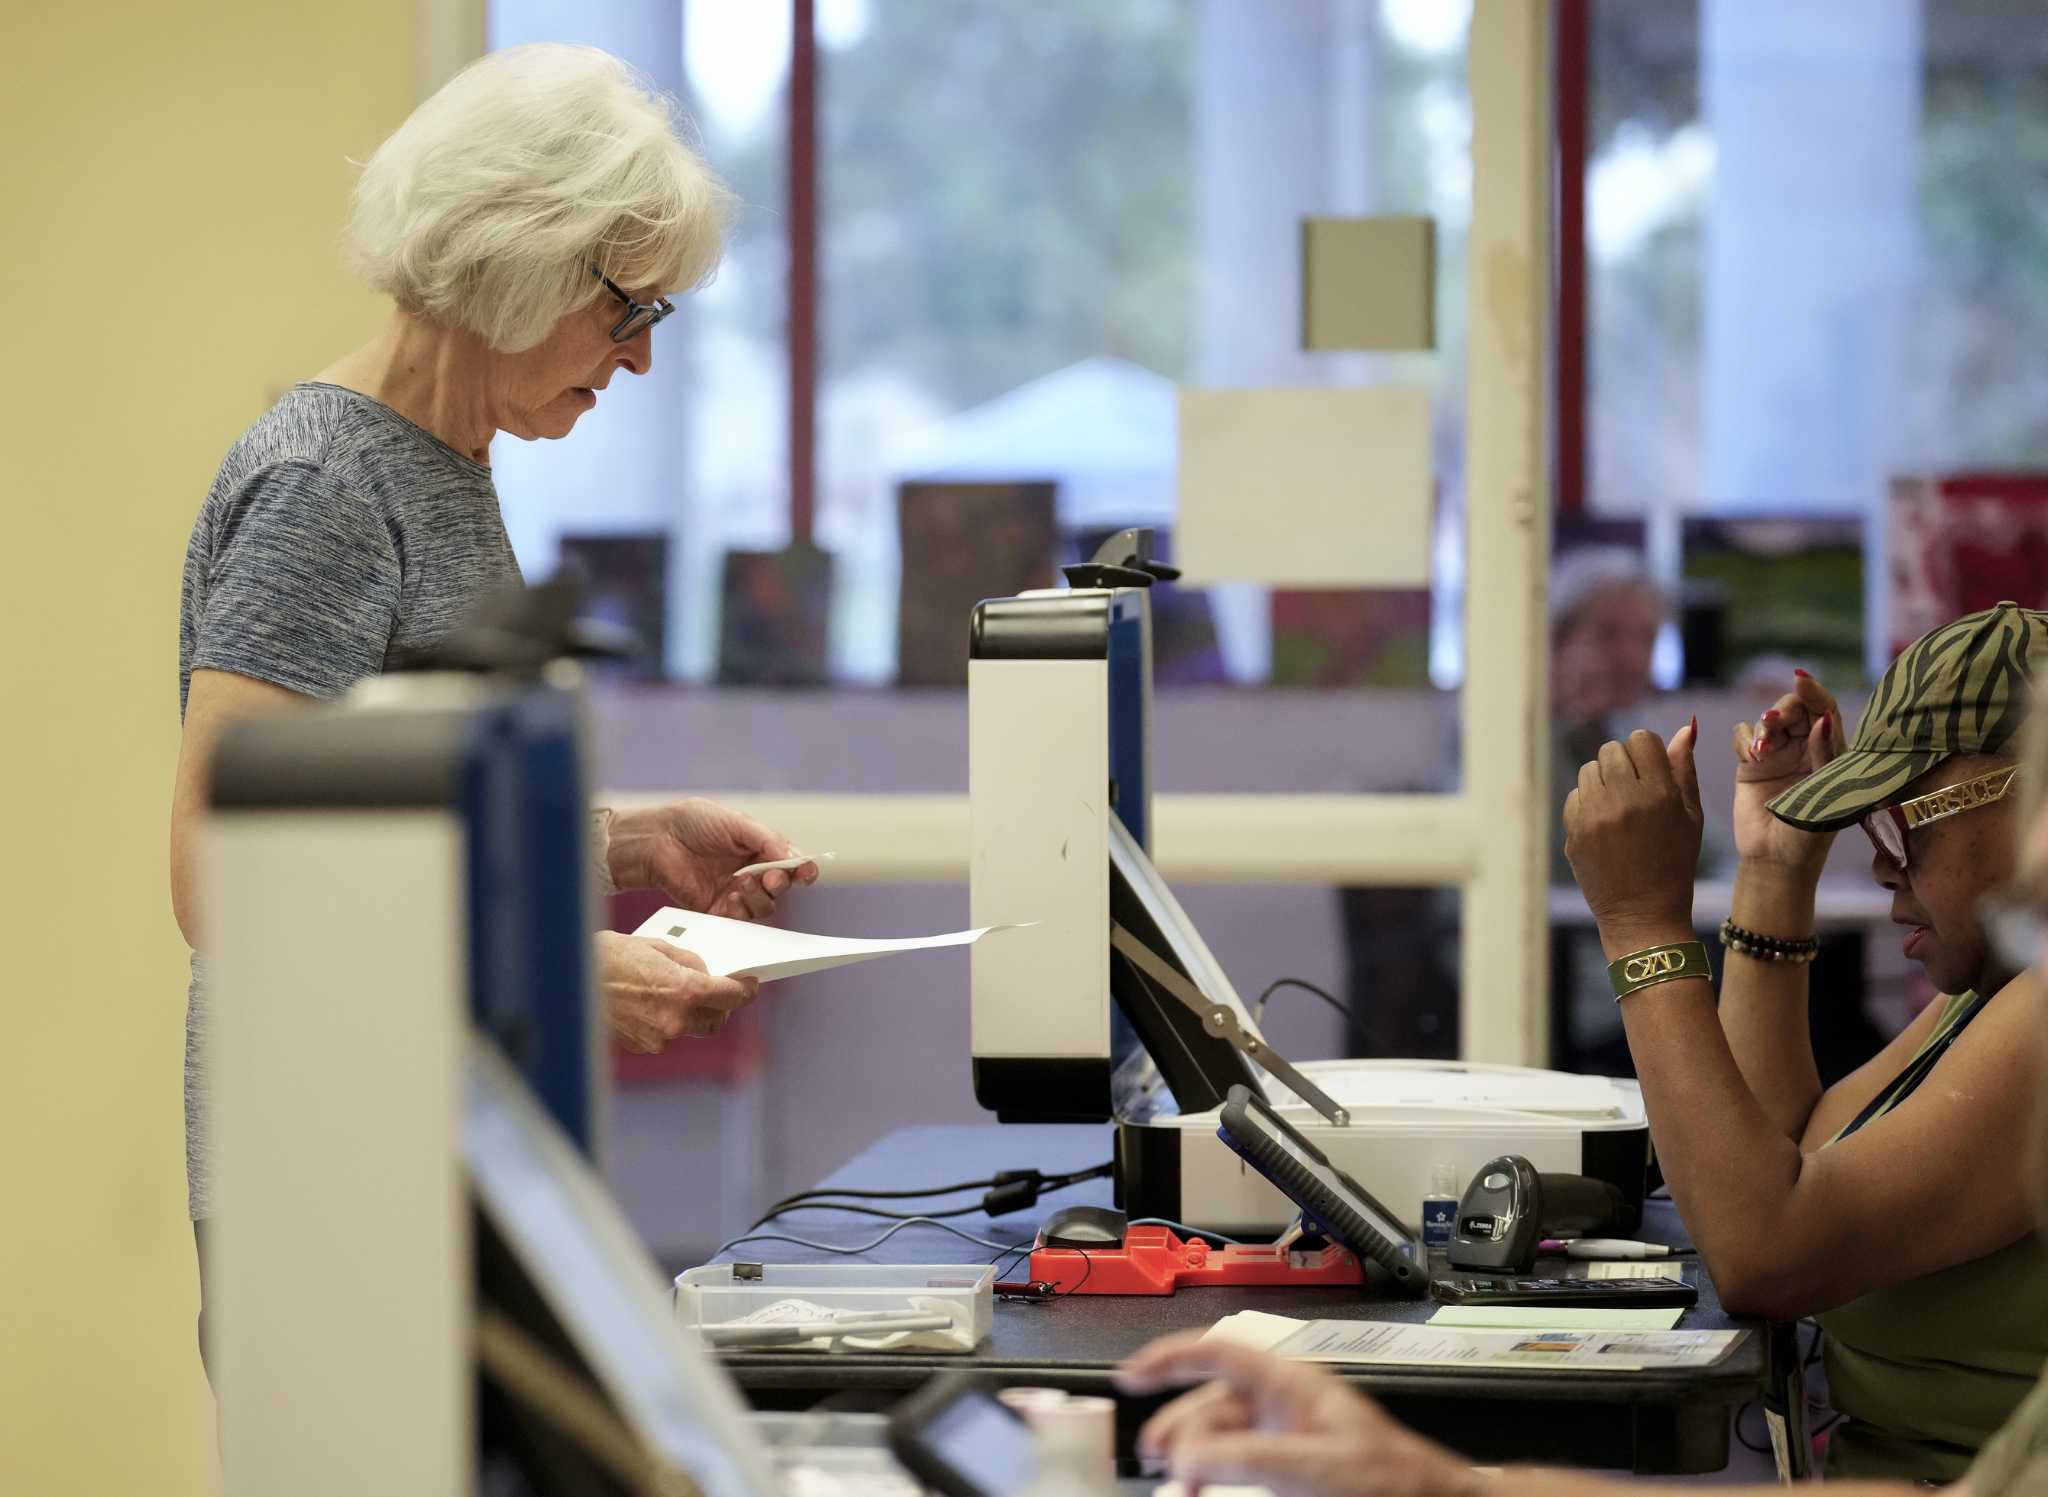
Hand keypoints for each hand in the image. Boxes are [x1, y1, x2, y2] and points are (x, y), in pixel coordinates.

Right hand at [596, 931, 759, 1051]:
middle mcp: (675, 1020)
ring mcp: (658, 1038)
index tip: (750, 985)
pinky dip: (664, 1022)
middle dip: (720, 1007)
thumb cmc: (607, 956)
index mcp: (684, 991)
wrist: (566, 981)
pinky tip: (648, 1004)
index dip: (746, 990)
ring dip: (690, 1015)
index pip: (732, 996)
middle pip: (716, 1021)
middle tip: (716, 992)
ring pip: (689, 1030)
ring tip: (671, 994)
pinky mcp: (641, 1046)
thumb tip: (706, 973)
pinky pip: (664, 1035)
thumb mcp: (655, 947)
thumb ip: (688, 963)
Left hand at [605, 798, 818, 920]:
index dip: (803, 869)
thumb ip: (766, 839)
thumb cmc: (693, 823)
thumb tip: (793, 856)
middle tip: (770, 876)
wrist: (656, 840)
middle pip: (782, 887)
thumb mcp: (735, 822)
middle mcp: (751, 872)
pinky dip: (743, 910)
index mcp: (759, 849)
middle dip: (782, 883)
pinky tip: (732, 897)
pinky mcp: (718, 910)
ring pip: (765, 906)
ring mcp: (735, 892)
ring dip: (761, 896)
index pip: (791, 863)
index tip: (806, 871)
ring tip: (742, 882)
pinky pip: (741, 919)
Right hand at [1117, 1333, 1480, 1496]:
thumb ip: (1251, 1458)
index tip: (1133, 1375)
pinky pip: (1240, 1462)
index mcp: (1290, 1383)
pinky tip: (1204, 1487)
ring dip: (1193, 1455)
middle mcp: (1285, 1402)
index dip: (1169, 1357)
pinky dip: (1215, 1473)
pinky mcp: (1295, 1465)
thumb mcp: (1318, 1466)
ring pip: (1222, 1435)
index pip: (1218, 1353)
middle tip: (1149, 1454)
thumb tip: (1191, 1456)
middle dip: (1175, 1424)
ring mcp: (1289, 1433)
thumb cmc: (1396, 1477)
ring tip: (1173, 1478)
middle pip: (1211, 1401)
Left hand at [1563, 725, 1703, 951]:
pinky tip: (1605, 827)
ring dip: (1603, 781)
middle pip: (1612, 749)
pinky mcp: (1574, 831)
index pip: (1642, 738)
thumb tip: (1684, 727)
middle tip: (1635, 791)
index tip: (1650, 770)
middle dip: (1623, 764)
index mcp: (1659, 794)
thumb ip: (1684, 770)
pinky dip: (1587, 804)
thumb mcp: (1690, 817)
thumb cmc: (1674, 863)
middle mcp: (1624, 800)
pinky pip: (1576, 795)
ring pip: (1590, 769)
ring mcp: (1595, 815)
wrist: (1643, 914)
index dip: (1646, 751)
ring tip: (1619, 809)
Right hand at [1732, 669, 1841, 877]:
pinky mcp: (1750, 765)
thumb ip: (1825, 754)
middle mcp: (1806, 749)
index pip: (1826, 711)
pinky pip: (1744, 735)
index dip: (1815, 692)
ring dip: (1763, 727)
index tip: (1801, 681)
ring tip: (1760, 751)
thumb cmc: (1809, 834)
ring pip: (1768, 720)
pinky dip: (1745, 739)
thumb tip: (1822, 718)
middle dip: (1783, 709)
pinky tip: (1751, 758)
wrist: (1774, 861)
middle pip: (1795, 710)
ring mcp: (1778, 756)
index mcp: (1831, 753)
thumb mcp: (1825, 793)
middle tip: (1773, 721)